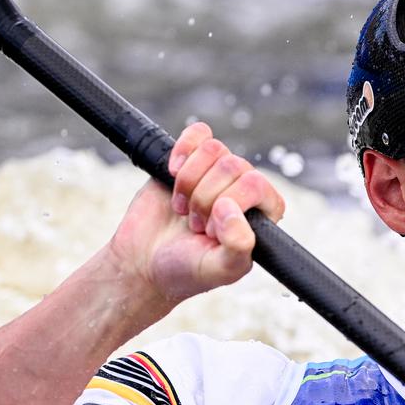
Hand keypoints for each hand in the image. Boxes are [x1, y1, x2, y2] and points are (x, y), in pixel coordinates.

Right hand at [103, 122, 286, 305]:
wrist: (143, 263)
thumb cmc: (185, 271)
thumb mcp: (218, 270)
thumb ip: (238, 247)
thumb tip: (232, 209)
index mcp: (261, 215)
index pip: (256, 185)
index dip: (228, 203)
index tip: (210, 230)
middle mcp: (243, 190)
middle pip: (232, 165)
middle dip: (204, 197)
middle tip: (194, 224)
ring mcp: (217, 173)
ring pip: (213, 149)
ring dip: (189, 181)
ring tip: (184, 209)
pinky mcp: (191, 159)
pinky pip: (199, 133)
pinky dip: (182, 151)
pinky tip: (172, 174)